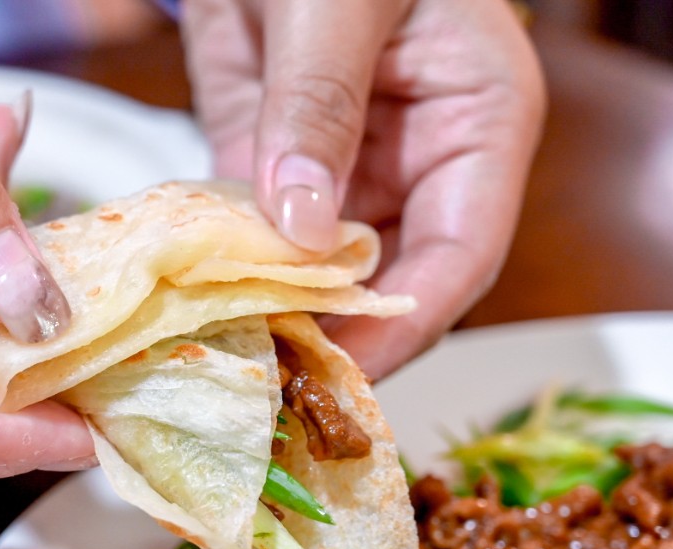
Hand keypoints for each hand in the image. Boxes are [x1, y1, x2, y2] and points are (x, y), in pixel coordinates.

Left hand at [181, 0, 545, 378]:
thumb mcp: (337, 0)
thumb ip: (320, 103)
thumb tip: (303, 227)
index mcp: (478, 124)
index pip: (463, 253)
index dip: (408, 320)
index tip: (346, 371)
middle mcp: (420, 163)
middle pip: (393, 281)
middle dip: (337, 337)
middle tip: (271, 386)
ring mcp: (348, 173)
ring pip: (323, 276)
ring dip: (278, 318)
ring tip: (225, 365)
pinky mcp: (280, 170)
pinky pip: (260, 239)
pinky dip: (229, 276)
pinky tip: (193, 311)